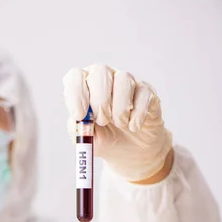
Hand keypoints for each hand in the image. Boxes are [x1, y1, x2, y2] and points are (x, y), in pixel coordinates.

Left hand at [63, 64, 172, 182]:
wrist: (131, 150)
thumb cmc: (104, 138)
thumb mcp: (86, 138)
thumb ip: (78, 128)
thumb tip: (80, 118)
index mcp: (84, 86)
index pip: (75, 75)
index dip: (75, 93)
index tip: (79, 115)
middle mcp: (104, 78)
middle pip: (100, 71)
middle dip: (100, 101)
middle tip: (102, 122)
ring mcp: (127, 82)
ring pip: (123, 79)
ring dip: (119, 107)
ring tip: (119, 124)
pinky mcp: (146, 91)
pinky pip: (143, 93)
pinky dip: (138, 113)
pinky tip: (134, 127)